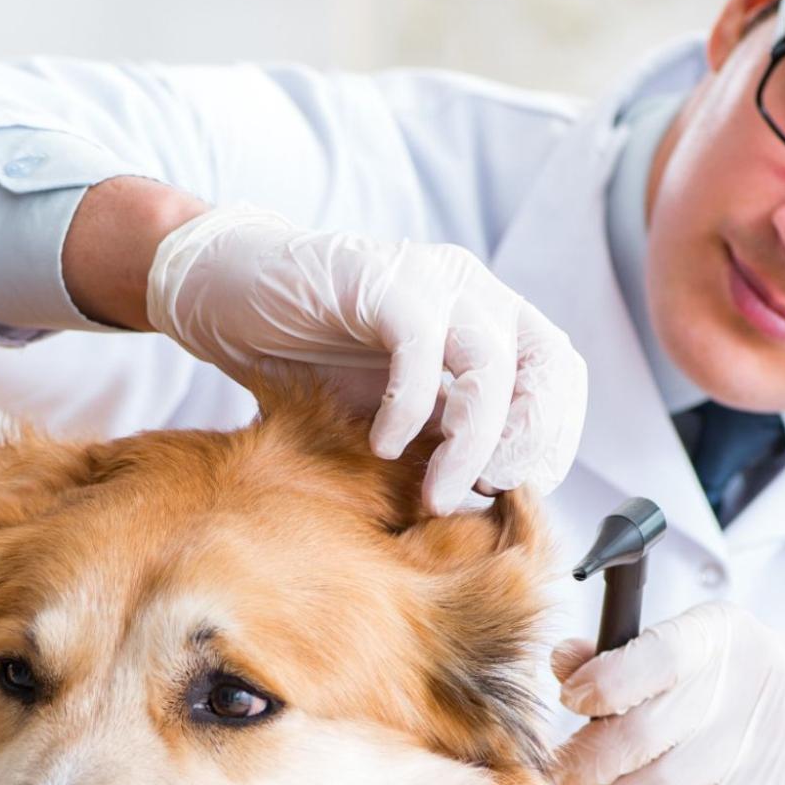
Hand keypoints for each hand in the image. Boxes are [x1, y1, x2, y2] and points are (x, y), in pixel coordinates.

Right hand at [146, 204, 585, 513]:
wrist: (225, 293)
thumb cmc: (311, 356)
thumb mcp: (396, 410)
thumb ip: (443, 441)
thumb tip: (489, 505)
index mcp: (489, 315)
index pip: (560, 373)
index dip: (554, 437)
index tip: (519, 493)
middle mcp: (473, 289)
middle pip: (545, 364)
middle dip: (527, 442)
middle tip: (485, 495)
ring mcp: (430, 279)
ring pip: (491, 363)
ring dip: (473, 442)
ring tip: (439, 494)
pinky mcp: (380, 280)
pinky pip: (419, 346)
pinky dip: (411, 408)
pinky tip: (384, 445)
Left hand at [551, 602, 784, 784]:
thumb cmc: (730, 678)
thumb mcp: (687, 646)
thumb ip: (618, 655)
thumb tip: (562, 660)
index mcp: (718, 634)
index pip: (656, 655)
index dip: (601, 682)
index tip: (570, 701)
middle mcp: (745, 686)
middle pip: (645, 733)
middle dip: (585, 761)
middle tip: (555, 773)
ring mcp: (757, 746)